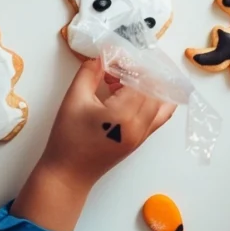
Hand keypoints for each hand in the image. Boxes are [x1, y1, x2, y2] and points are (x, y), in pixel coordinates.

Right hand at [12, 59, 175, 230]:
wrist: (68, 175)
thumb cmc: (68, 138)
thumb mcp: (74, 99)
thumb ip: (90, 72)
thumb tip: (103, 55)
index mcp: (125, 115)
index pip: (141, 79)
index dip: (129, 64)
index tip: (113, 58)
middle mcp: (140, 125)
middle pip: (154, 89)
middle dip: (138, 73)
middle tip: (116, 67)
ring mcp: (143, 135)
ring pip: (161, 102)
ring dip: (148, 86)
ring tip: (124, 79)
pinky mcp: (141, 140)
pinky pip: (158, 115)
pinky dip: (152, 99)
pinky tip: (133, 91)